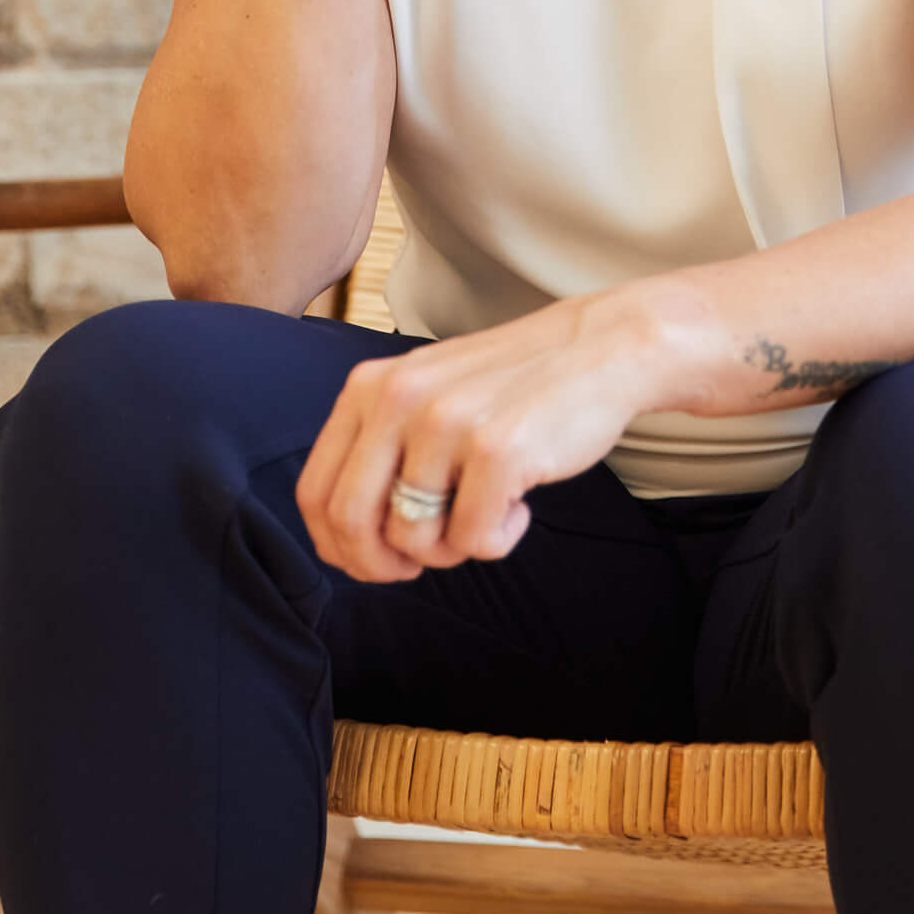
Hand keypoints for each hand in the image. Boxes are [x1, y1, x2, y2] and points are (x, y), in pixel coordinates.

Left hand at [295, 294, 674, 581]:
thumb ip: (379, 445)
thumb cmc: (511, 386)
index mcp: (370, 386)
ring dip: (451, 550)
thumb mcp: (425, 392)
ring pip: (413, 540)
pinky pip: (475, 541)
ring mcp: (447, 424)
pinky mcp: (498, 451)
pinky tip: (520, 506)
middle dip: (381, 565)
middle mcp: (399, 399)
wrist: (599, 348)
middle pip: (350, 524)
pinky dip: (498, 541)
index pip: (315, 492)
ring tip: (485, 514)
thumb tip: (342, 541)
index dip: (338, 546)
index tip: (373, 561)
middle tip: (421, 565)